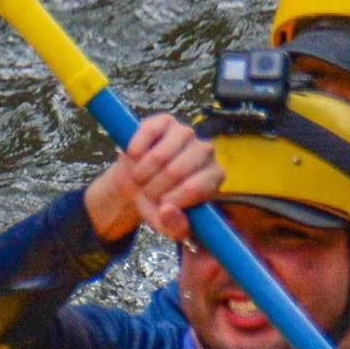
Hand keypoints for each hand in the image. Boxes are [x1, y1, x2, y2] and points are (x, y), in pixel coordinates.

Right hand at [85, 112, 223, 242]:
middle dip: (154, 189)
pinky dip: (136, 150)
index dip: (170, 200)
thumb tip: (167, 211)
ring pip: (160, 155)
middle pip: (175, 172)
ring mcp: (187, 133)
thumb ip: (174, 227)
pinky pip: (148, 133)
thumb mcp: (168, 224)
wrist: (139, 182)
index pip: (194, 188)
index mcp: (214, 177)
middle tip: (147, 193)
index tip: (160, 207)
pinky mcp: (166, 121)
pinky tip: (135, 158)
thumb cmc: (159, 204)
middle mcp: (206, 152)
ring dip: (143, 172)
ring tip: (140, 180)